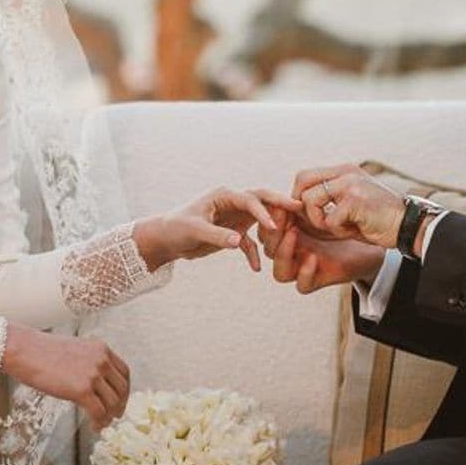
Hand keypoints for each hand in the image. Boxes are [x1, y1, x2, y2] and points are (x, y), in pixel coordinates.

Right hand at [1, 324, 131, 428]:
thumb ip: (88, 362)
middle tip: (115, 416)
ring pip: (113, 402)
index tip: (120, 400)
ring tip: (102, 424)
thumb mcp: (74, 350)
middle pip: (122, 388)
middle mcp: (101, 360)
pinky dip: (99, 423)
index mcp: (101, 348)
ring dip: (110, 416)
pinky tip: (94, 427)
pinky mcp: (82, 390)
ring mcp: (93, 375)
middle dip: (120, 405)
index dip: (124, 389)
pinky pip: (99, 412)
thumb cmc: (41, 352)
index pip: (124, 372)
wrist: (24, 350)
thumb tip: (95, 384)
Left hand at [133, 187, 302, 271]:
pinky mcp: (233, 232)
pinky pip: (250, 242)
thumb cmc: (176, 228)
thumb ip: (218, 235)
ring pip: (261, 219)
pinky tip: (256, 269)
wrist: (165, 239)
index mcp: (223, 195)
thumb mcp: (195, 231)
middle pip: (262, 200)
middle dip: (280, 204)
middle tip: (300, 208)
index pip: (250, 199)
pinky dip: (254, 254)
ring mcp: (235, 217)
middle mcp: (232, 202)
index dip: (264, 212)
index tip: (275, 227)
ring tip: (292, 237)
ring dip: (274, 228)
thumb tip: (239, 241)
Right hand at [256, 205, 386, 293]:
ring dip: (282, 252)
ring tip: (294, 234)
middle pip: (268, 248)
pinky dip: (304, 273)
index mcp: (289, 232)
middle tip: (282, 215)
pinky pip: (302, 285)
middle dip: (272, 231)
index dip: (269, 215)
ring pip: (279, 271)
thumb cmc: (348, 216)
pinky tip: (313, 258)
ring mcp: (302, 268)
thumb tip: (296, 183)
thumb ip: (311, 197)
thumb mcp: (328, 203)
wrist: (373, 235)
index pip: (268, 227)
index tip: (280, 202)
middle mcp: (291, 252)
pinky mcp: (316, 281)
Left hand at [289, 164, 406, 249]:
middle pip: (302, 182)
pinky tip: (353, 231)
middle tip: (316, 223)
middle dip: (303, 207)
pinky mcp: (355, 200)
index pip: (306, 175)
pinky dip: (337, 230)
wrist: (407, 225)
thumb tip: (297, 210)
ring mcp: (350, 184)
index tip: (307, 215)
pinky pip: (329, 219)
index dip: (298, 196)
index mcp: (344, 171)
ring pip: (310, 200)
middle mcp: (346, 172)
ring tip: (338, 228)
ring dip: (319, 221)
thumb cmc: (378, 220)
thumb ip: (328, 201)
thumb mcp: (350, 203)